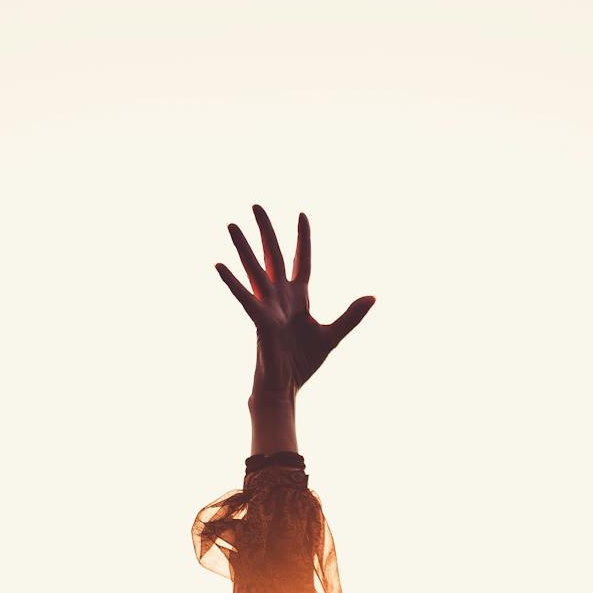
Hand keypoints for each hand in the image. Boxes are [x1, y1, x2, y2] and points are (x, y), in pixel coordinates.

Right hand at [217, 205, 375, 394]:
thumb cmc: (304, 363)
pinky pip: (243, 296)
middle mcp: (280, 296)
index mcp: (298, 298)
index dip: (302, 239)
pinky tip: (219, 265)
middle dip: (265, 230)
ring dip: (243, 246)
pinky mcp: (259, 319)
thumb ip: (351, 315)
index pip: (301, 260)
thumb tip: (373, 297)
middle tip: (256, 205)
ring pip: (254, 269)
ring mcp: (267, 306)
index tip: (301, 214)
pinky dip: (232, 282)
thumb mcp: (333, 335)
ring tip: (231, 224)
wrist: (287, 387)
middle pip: (272, 255)